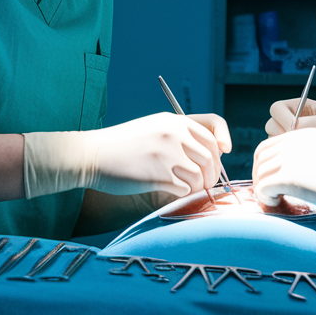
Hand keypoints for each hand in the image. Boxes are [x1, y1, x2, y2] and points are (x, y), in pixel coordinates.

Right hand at [84, 112, 230, 197]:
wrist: (91, 155)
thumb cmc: (121, 145)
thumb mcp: (152, 127)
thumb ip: (178, 135)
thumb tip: (207, 155)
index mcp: (174, 120)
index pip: (213, 127)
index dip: (223, 141)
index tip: (224, 153)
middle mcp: (175, 133)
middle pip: (211, 155)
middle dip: (213, 172)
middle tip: (206, 182)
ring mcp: (168, 154)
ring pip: (201, 175)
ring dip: (200, 186)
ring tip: (189, 189)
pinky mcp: (160, 175)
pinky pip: (186, 189)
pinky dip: (185, 194)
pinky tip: (175, 193)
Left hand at [252, 128, 315, 211]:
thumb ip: (311, 159)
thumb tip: (301, 179)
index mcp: (303, 133)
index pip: (269, 145)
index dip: (267, 164)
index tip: (275, 182)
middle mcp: (293, 140)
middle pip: (259, 157)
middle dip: (261, 176)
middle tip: (271, 195)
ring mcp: (290, 157)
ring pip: (259, 173)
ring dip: (263, 189)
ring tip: (277, 202)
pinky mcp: (290, 176)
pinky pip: (263, 188)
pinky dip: (266, 199)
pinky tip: (280, 204)